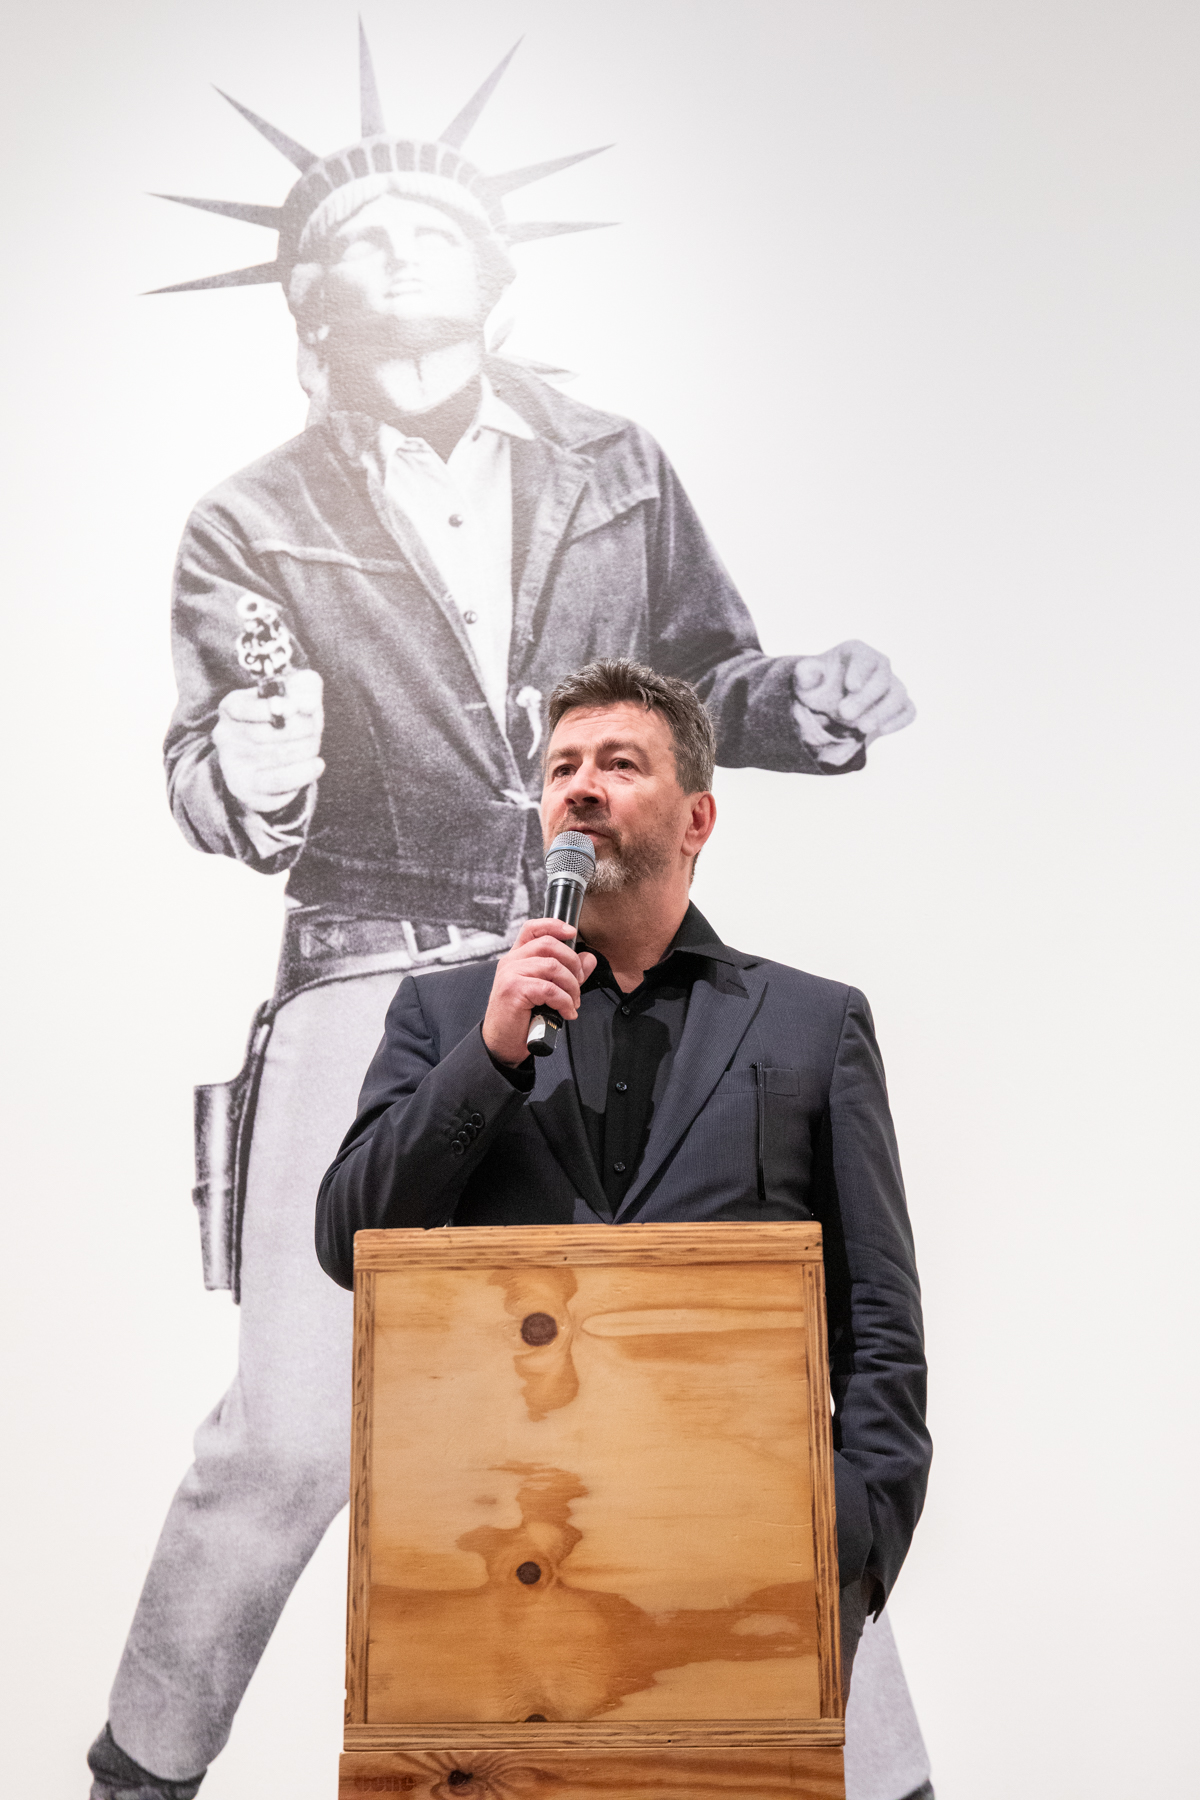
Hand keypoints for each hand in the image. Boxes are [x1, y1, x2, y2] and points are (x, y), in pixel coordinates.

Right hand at [214, 668, 324, 813]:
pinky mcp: (248, 791)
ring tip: (314, 745)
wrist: (274, 760)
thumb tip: (309, 703)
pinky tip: (316, 765)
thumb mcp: (294, 694)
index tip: (295, 708)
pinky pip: (278, 783)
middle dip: (300, 729)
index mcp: (230, 708)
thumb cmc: (285, 719)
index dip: (273, 708)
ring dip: (306, 749)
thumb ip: (304, 688)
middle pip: (264, 733)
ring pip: (276, 757)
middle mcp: (225, 737)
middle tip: (315, 729)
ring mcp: (234, 766)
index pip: (243, 708)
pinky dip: (302, 773)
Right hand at [482, 919, 597, 1067]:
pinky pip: (549, 988)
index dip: (554, 925)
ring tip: (572, 1002)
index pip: (532, 929)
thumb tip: (588, 959)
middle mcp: (511, 961)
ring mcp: (510, 974)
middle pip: (548, 944)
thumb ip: (568, 972)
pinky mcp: (514, 990)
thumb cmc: (523, 1017)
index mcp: (517, 957)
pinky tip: (566, 1012)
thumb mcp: (547, 991)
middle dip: (572, 963)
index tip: (572, 932)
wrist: (504, 1043)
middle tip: (578, 984)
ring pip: (552, 966)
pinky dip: (564, 1001)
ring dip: (571, 986)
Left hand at [792, 641, 915, 767]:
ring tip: (862, 728)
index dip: (861, 670)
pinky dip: (899, 720)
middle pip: (883, 678)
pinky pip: (908, 711)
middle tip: (844, 714)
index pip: (866, 657)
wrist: (831, 703)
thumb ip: (805, 674)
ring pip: (898, 695)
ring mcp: (892, 685)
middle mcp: (880, 666)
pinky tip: (882, 730)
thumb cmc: (820, 686)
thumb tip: (809, 671)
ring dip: (882, 712)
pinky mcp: (899, 706)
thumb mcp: (805, 681)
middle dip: (866, 698)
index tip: (851, 686)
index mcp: (858, 653)